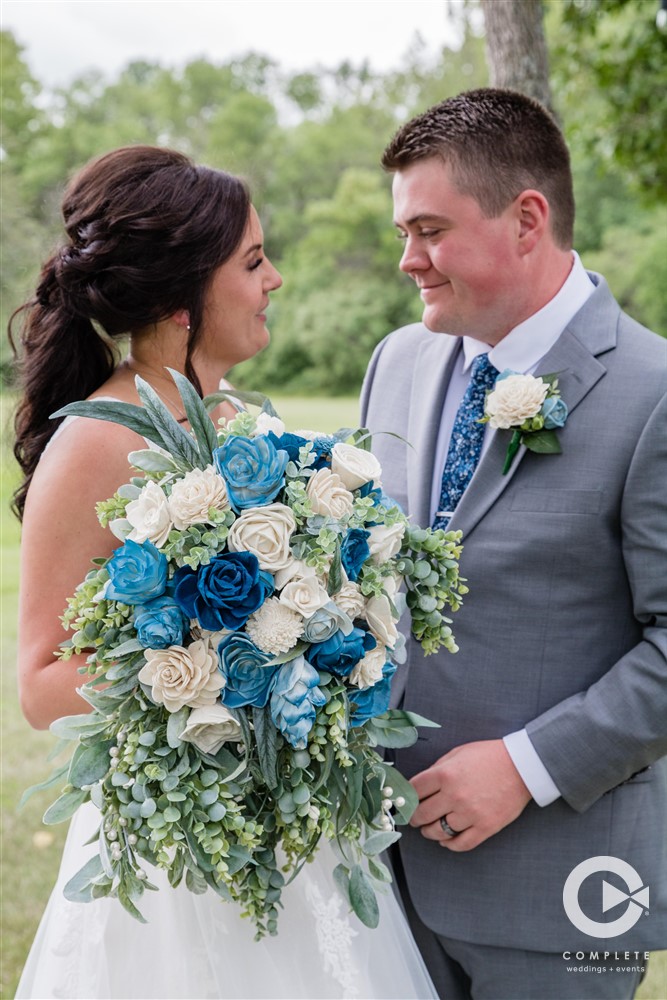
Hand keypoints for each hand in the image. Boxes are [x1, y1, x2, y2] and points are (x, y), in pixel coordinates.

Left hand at [409, 739, 531, 851]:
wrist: (521, 766)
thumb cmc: (489, 757)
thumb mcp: (457, 753)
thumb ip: (437, 769)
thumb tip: (420, 786)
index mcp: (445, 774)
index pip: (414, 791)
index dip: (406, 798)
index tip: (404, 802)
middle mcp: (455, 795)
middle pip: (422, 814)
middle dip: (414, 817)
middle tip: (414, 818)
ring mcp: (470, 814)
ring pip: (439, 832)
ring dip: (430, 832)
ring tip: (429, 829)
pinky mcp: (485, 827)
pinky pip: (461, 844)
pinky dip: (450, 845)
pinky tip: (446, 840)